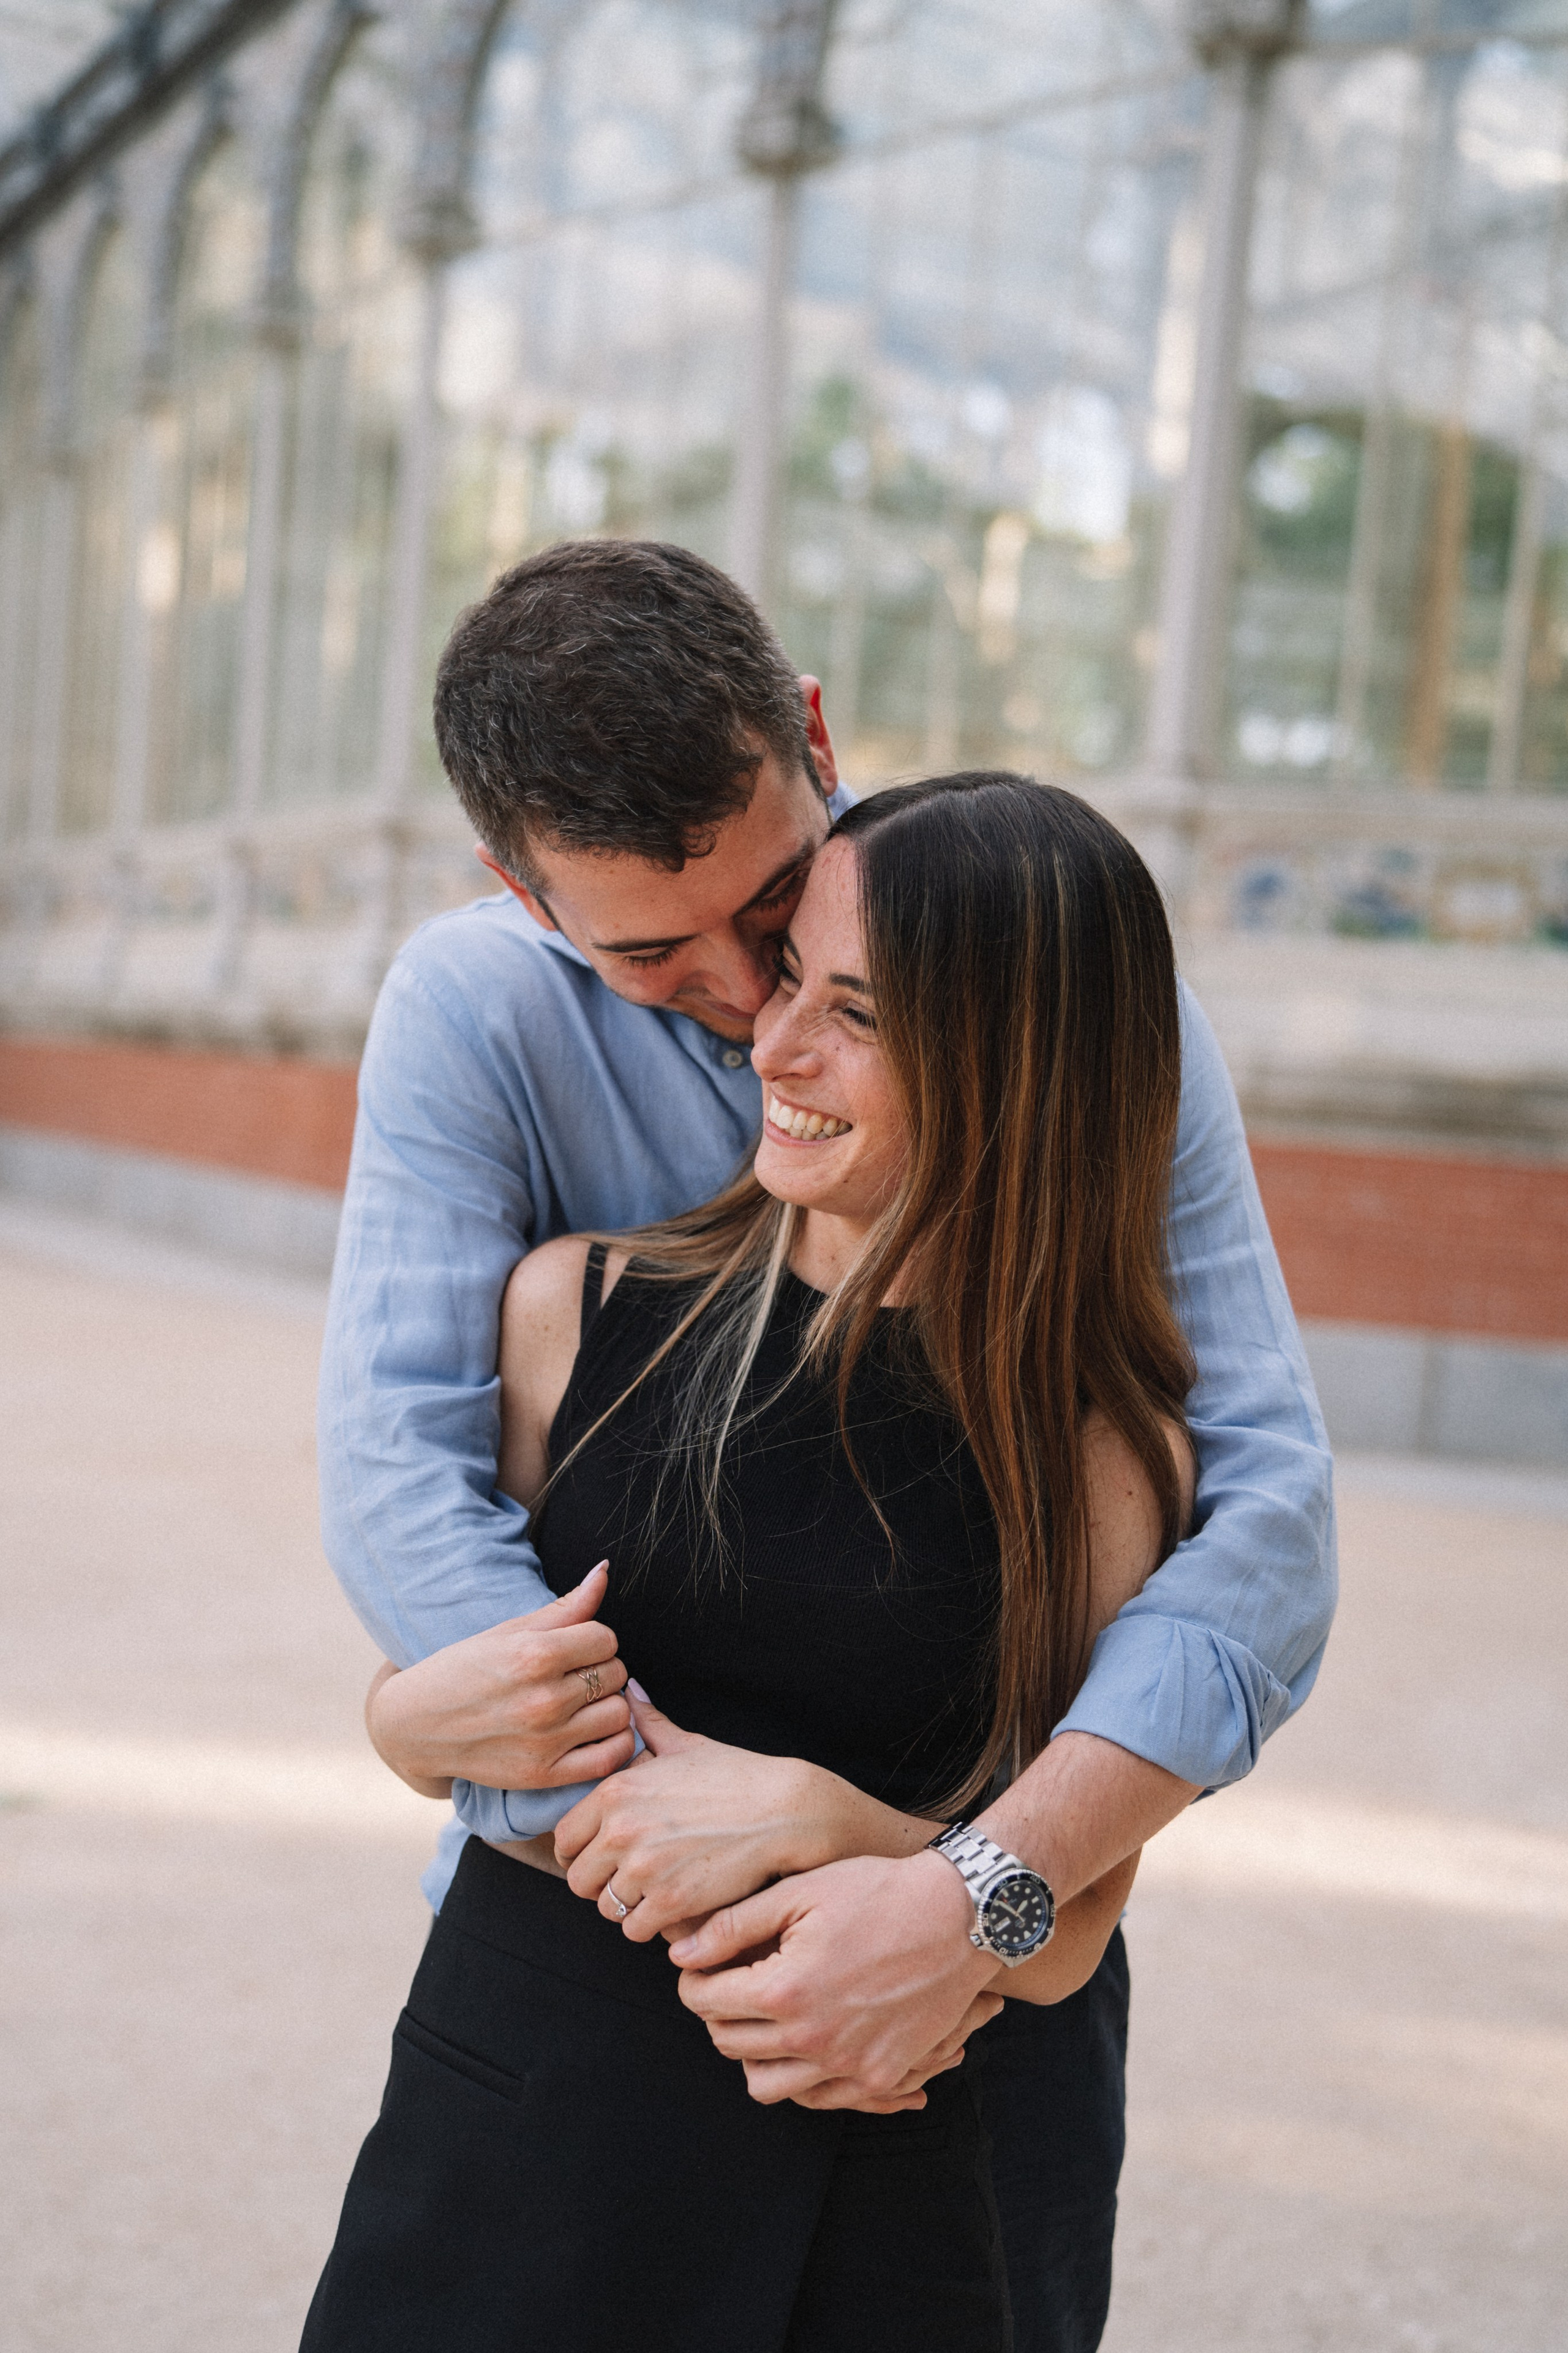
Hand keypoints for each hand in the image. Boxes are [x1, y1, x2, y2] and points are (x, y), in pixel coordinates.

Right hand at [367, 1563, 635, 1793]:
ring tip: (581, 1703)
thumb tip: (604, 1570)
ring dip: (607, 1705)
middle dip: (599, 1669)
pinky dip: (615, 1742)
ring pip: (620, 1714)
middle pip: (616, 1674)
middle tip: (571, 1676)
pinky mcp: (544, 1774)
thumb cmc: (463, 1669)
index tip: (573, 1647)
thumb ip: (565, 1606)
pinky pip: (612, 1756)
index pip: (606, 1638)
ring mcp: (546, 1741)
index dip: (592, 1639)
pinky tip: (594, 1731)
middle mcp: (544, 1699)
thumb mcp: (508, 1631)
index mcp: (535, 1655)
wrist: (415, 1726)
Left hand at [553, 1688, 858, 1939]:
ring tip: (652, 1893)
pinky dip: (649, 1925)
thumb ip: (648, 1724)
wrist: (784, 1811)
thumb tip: (629, 1691)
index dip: (581, 1851)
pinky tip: (671, 1908)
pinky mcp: (670, 1901)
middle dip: (601, 1883)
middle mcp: (621, 1830)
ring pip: (606, 1907)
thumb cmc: (737, 1776)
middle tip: (629, 1879)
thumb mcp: (686, 1745)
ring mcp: (644, 1868)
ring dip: (626, 1905)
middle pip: (579, 1880)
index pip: (564, 1839)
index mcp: (615, 1791)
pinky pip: (635, 1929)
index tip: (603, 1855)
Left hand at [671, 1850, 1002, 2111]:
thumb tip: (680, 1954)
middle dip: (717, 2015)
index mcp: (786, 1990)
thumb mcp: (800, 1893)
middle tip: (730, 1986)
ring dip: (754, 2054)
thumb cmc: (878, 1893)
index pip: (705, 2002)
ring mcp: (848, 2064)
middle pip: (729, 2046)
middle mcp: (812, 2038)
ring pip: (767, 2087)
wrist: (959, 1917)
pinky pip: (819, 2098)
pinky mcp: (880, 2075)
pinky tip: (806, 2039)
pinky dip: (802, 2077)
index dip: (692, 1981)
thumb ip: (734, 1925)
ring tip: (766, 2016)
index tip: (700, 1967)